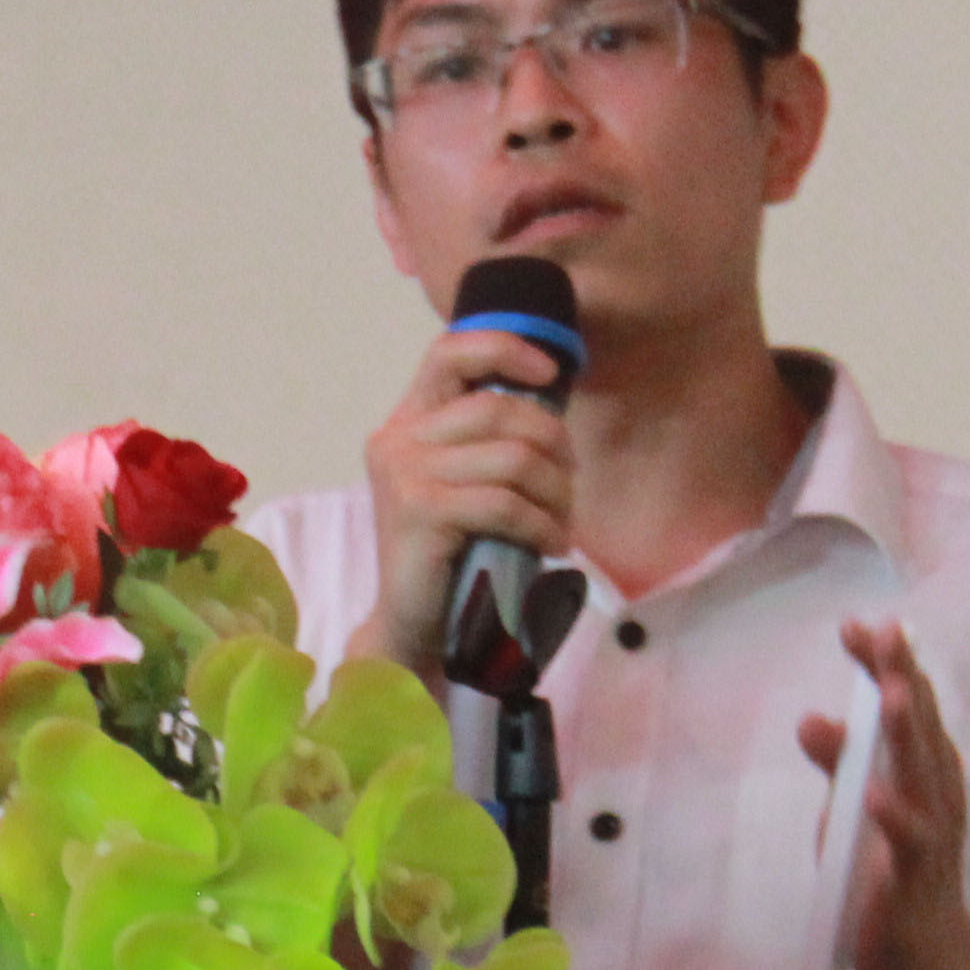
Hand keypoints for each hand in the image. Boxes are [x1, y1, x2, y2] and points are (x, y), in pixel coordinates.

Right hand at [352, 327, 576, 678]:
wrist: (412, 622)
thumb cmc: (452, 550)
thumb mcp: (466, 481)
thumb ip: (490, 439)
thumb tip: (553, 403)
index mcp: (407, 421)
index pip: (450, 352)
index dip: (506, 348)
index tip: (552, 373)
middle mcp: (398, 439)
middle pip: (499, 409)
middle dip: (553, 444)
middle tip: (570, 483)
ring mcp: (404, 474)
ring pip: (512, 459)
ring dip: (555, 493)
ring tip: (562, 522)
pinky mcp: (420, 512)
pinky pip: (505, 504)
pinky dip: (542, 526)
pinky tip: (552, 545)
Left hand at [796, 617, 969, 969]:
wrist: (927, 958)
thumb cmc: (888, 875)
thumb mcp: (852, 812)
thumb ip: (838, 766)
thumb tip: (811, 718)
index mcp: (923, 770)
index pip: (906, 706)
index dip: (887, 664)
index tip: (860, 624)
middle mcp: (935, 791)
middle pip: (917, 725)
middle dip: (900, 676)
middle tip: (882, 630)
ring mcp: (931, 831)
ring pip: (920, 774)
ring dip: (904, 733)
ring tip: (888, 692)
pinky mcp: (916, 875)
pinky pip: (906, 842)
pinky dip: (892, 815)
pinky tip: (873, 792)